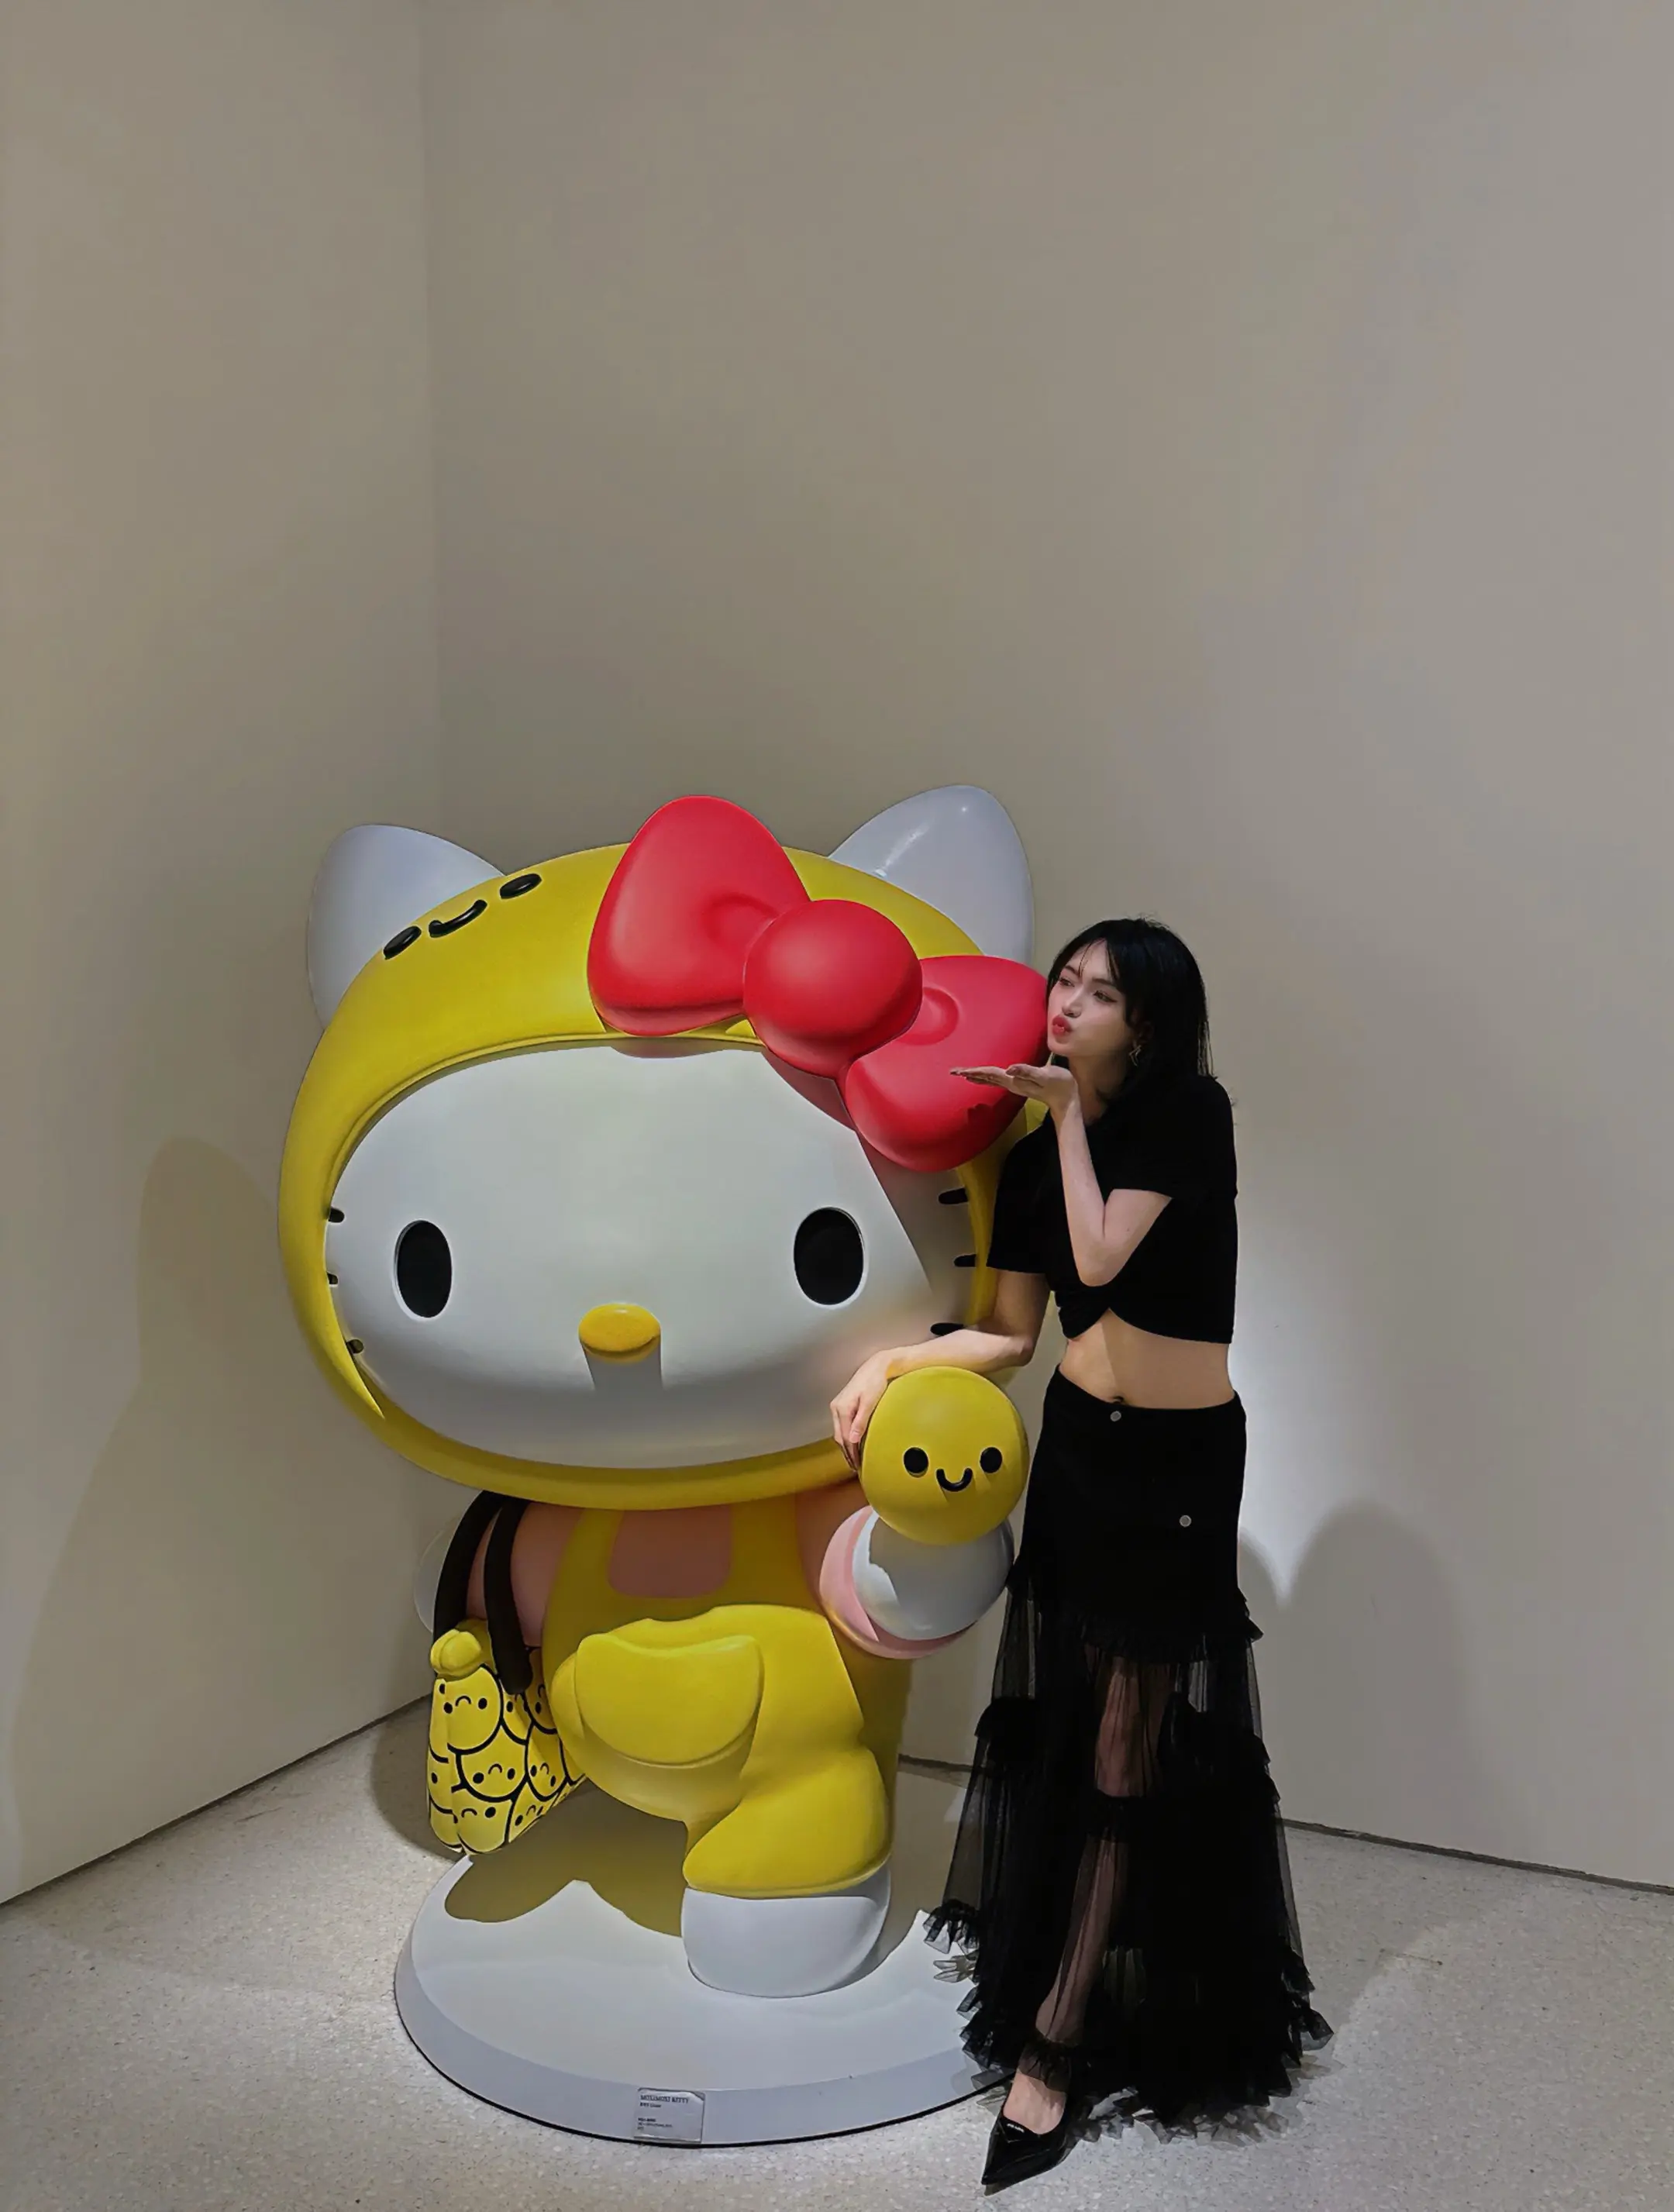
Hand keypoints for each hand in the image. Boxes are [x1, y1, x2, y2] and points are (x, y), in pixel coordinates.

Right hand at [831, 1350, 895, 1471]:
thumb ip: (860, 1421)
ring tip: (854, 1458)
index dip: (851, 1453)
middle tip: (855, 1466)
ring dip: (845, 1446)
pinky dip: (846, 1436)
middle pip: (839, 1436)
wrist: (876, 1367)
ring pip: (839, 1432)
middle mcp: (836, 1408)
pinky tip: (852, 1442)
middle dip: (846, 1452)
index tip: (858, 1464)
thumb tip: (852, 1440)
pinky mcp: (842, 1405)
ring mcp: (837, 1406)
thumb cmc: (875, 1382)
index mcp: (841, 1408)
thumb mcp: (870, 1402)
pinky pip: (841, 1425)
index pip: (844, 1437)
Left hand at [951, 1061, 1078, 1112]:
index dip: (975, 1070)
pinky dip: (987, 1076)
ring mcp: (1015, 1085)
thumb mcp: (1045, 1075)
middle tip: (953, 1071)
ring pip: (990, 1079)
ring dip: (976, 1076)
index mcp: (1014, 1080)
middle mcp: (1011, 1083)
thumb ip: (1028, 1072)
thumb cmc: (1060, 1084)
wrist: (1068, 1099)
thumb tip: (1009, 1068)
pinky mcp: (1020, 1083)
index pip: (990, 1073)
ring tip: (963, 1073)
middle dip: (969, 1074)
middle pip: (986, 1077)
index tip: (959, 1071)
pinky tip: (984, 1076)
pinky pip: (998, 1079)